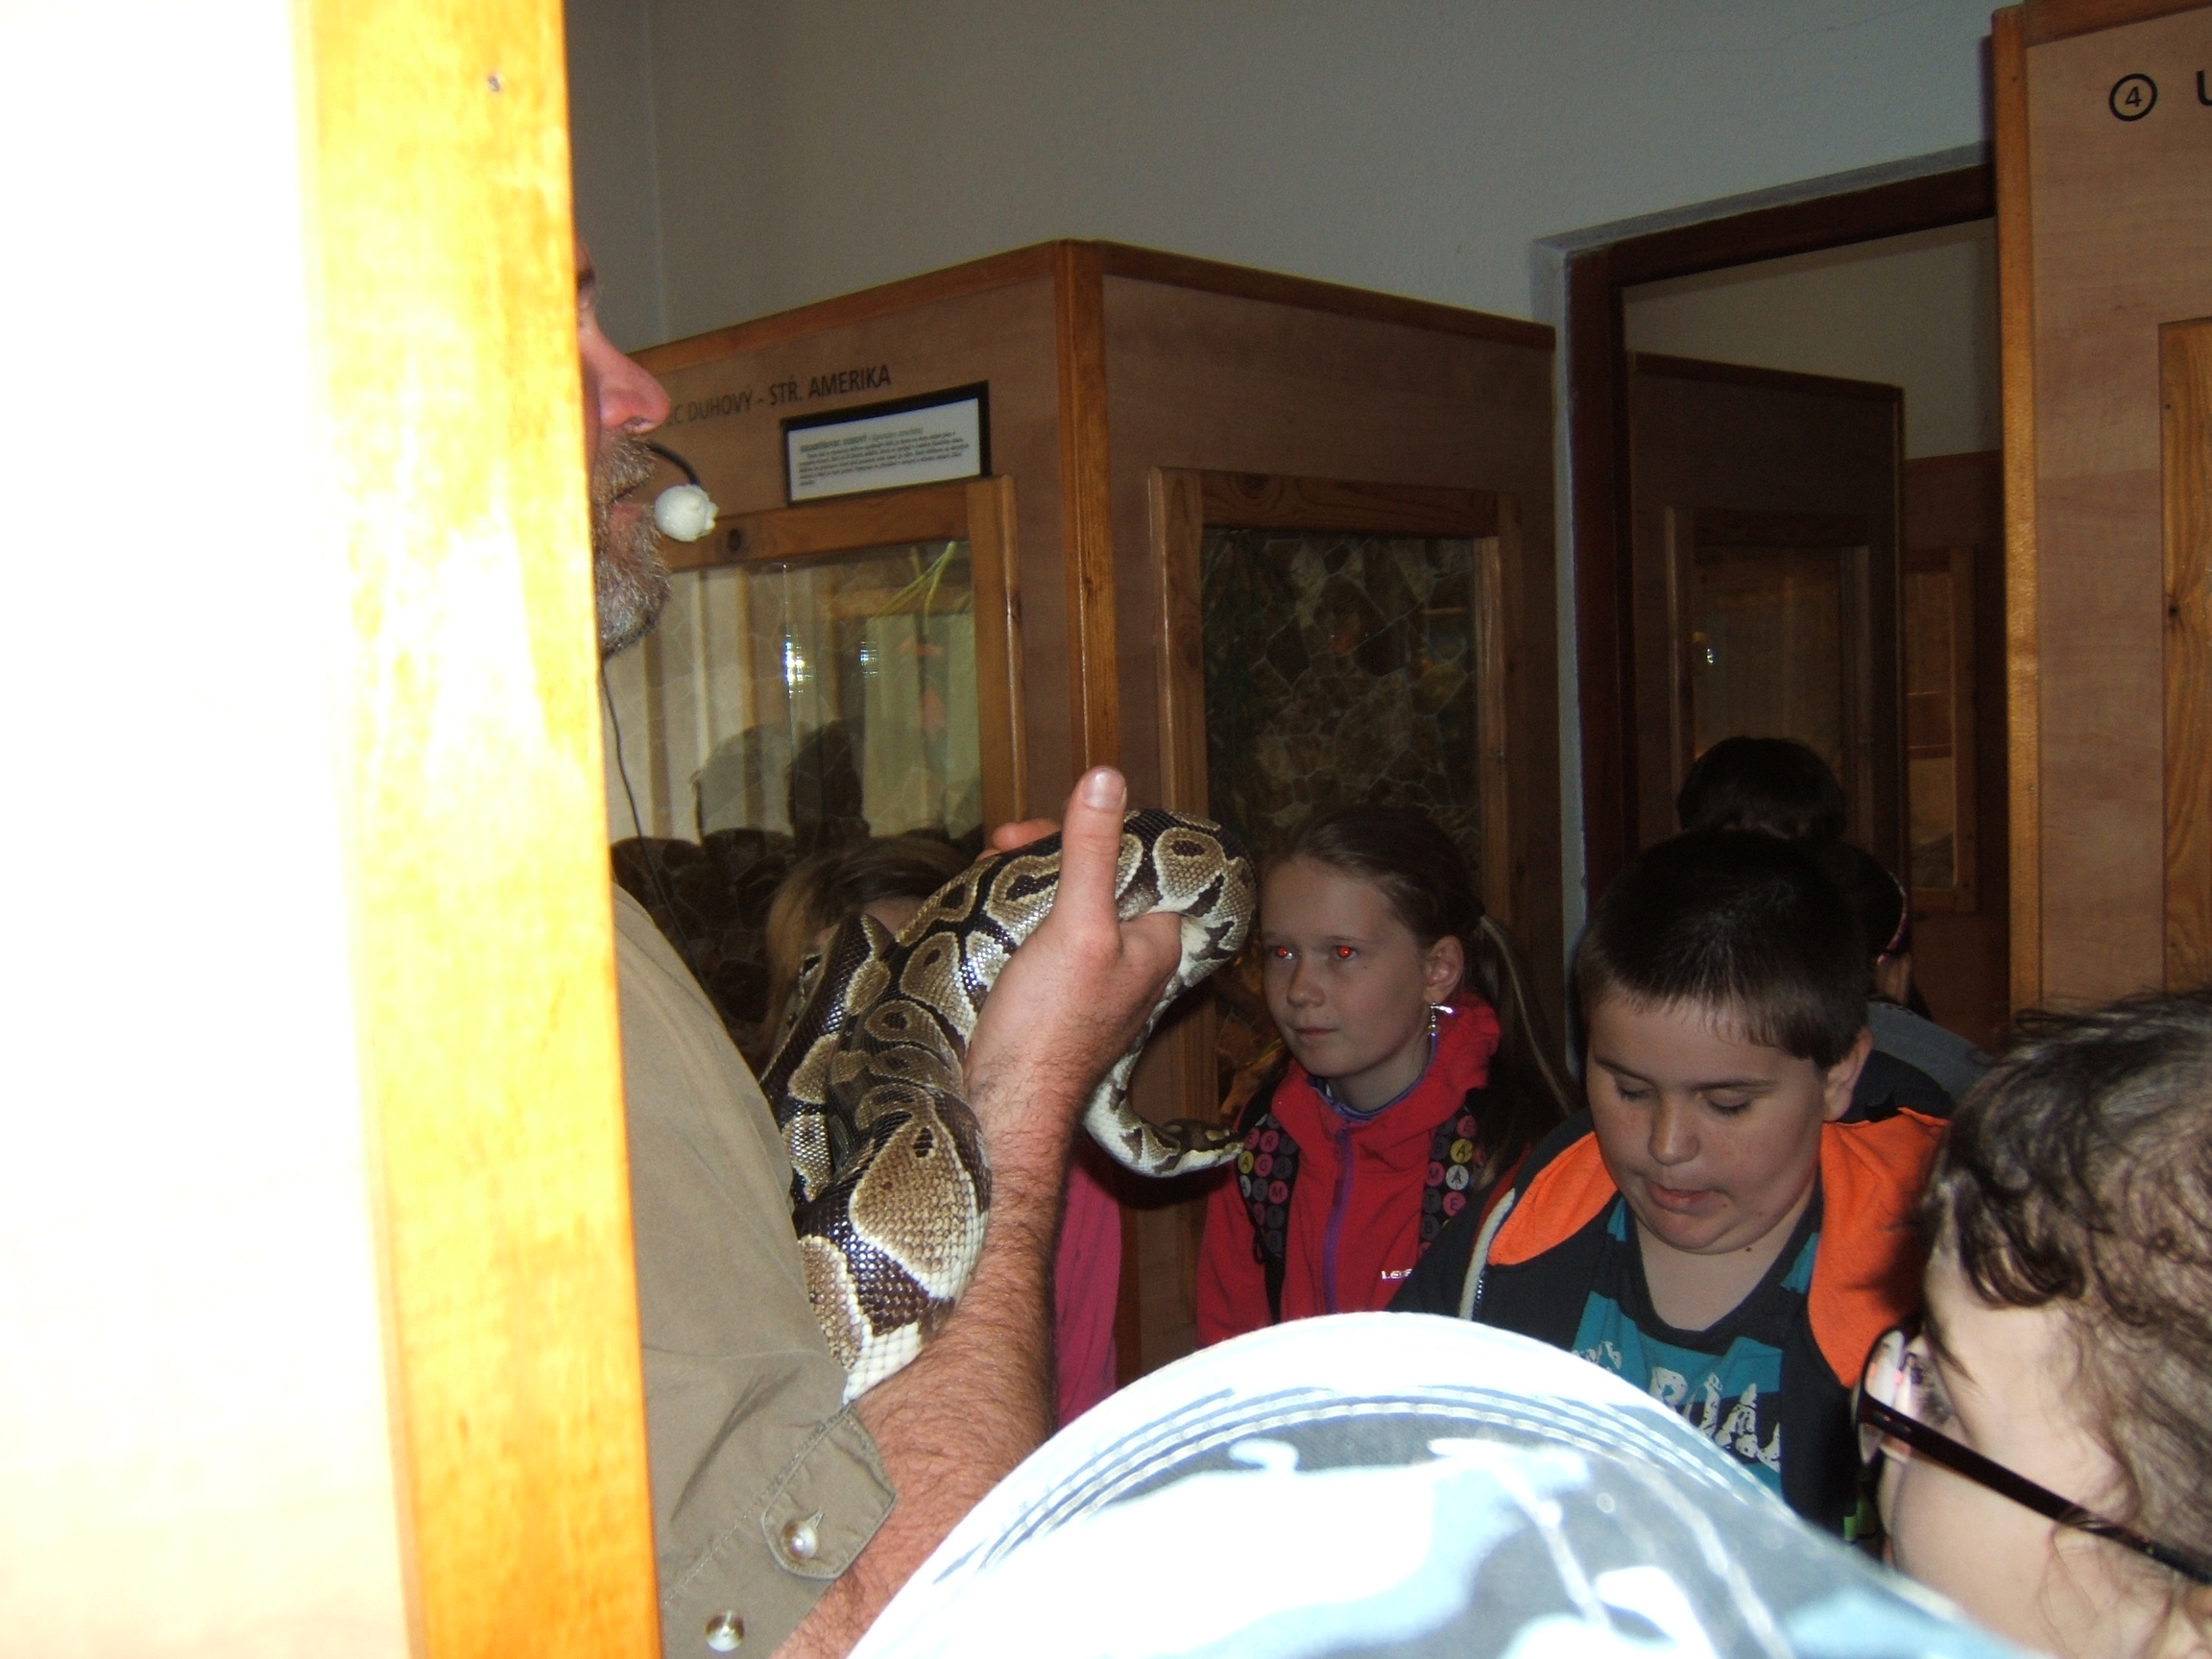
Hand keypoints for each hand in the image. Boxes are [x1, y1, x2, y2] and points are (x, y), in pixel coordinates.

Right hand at [963, 768, 1182, 1163]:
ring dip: (1026, 882)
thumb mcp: (1076, 927)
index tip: (1033, 832)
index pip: (1135, 856)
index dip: (1089, 831)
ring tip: (986, 873)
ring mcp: (1093, 975)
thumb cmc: (1051, 1024)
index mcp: (1157, 937)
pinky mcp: (1057, 993)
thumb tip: (1106, 779)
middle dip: (1047, 855)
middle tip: (1000, 848)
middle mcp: (1132, 953)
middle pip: (1097, 876)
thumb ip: (1092, 853)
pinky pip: (1044, 935)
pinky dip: (1017, 916)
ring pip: (1066, 903)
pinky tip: (985, 912)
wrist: (1007, 1104)